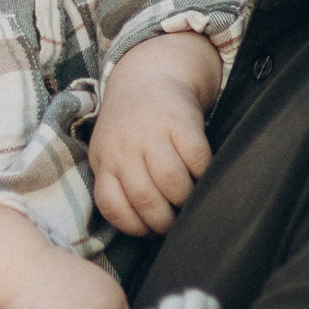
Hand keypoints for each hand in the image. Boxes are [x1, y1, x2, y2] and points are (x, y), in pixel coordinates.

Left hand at [89, 38, 220, 237]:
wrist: (149, 77)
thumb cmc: (130, 127)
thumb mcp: (109, 151)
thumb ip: (116, 183)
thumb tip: (142, 228)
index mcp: (104, 159)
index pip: (112, 206)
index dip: (134, 227)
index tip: (149, 232)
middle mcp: (124, 147)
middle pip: (147, 200)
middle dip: (165, 222)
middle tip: (176, 224)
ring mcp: (152, 133)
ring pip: (173, 184)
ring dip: (186, 201)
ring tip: (189, 202)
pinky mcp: (181, 122)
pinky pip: (197, 161)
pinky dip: (203, 175)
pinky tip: (202, 176)